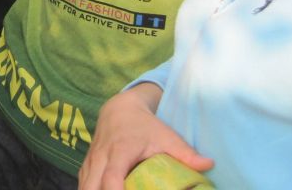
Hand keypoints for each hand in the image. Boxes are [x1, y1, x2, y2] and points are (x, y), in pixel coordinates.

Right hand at [79, 85, 211, 189]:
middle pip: (91, 186)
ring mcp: (91, 161)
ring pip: (84, 186)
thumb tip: (209, 164)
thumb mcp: (166, 136)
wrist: (119, 109)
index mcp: (121, 150)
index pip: (112, 176)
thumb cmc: (145, 126)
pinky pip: (83, 184)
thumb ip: (185, 153)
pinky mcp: (87, 165)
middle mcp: (101, 156)